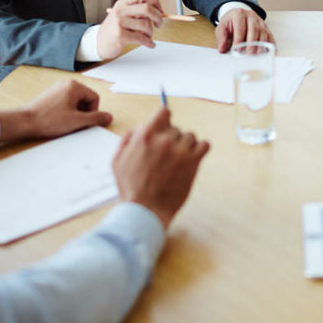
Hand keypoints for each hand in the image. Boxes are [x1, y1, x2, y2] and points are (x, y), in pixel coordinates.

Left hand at [0, 80, 111, 142]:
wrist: (25, 122)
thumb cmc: (49, 120)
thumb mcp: (77, 121)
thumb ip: (96, 119)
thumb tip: (109, 117)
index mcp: (74, 86)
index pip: (95, 98)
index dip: (93, 113)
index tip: (83, 122)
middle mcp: (66, 83)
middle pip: (86, 99)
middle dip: (83, 112)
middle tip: (74, 123)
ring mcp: (57, 88)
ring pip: (76, 101)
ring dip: (75, 113)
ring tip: (65, 122)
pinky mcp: (50, 95)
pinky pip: (66, 102)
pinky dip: (66, 111)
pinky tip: (58, 120)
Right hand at [97, 0, 164, 59]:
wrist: (98, 42)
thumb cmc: (113, 29)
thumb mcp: (122, 15)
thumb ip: (137, 11)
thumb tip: (157, 11)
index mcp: (123, 3)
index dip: (155, 1)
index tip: (160, 10)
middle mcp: (121, 11)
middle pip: (147, 8)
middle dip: (158, 17)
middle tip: (159, 24)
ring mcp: (120, 23)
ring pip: (146, 25)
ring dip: (151, 33)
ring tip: (148, 36)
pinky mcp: (121, 36)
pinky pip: (142, 38)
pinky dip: (149, 43)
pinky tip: (149, 44)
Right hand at [112, 108, 209, 227]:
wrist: (145, 210)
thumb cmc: (130, 188)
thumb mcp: (118, 160)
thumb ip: (128, 139)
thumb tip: (142, 126)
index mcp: (146, 136)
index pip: (164, 112)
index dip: (164, 120)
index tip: (164, 128)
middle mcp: (165, 140)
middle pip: (176, 128)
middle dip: (171, 139)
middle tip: (166, 155)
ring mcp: (180, 150)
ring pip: (190, 136)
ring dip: (185, 145)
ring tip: (177, 160)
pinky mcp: (193, 162)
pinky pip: (205, 145)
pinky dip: (200, 150)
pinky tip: (192, 159)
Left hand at [215, 7, 273, 52]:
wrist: (238, 15)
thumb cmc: (230, 22)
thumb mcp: (222, 27)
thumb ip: (221, 38)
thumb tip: (222, 49)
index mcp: (239, 14)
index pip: (240, 28)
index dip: (238, 40)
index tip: (236, 51)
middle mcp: (251, 16)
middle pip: (254, 29)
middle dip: (252, 43)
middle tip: (248, 54)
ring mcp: (260, 22)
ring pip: (263, 33)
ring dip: (261, 45)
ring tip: (257, 55)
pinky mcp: (266, 28)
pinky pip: (270, 36)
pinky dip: (271, 45)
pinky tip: (269, 52)